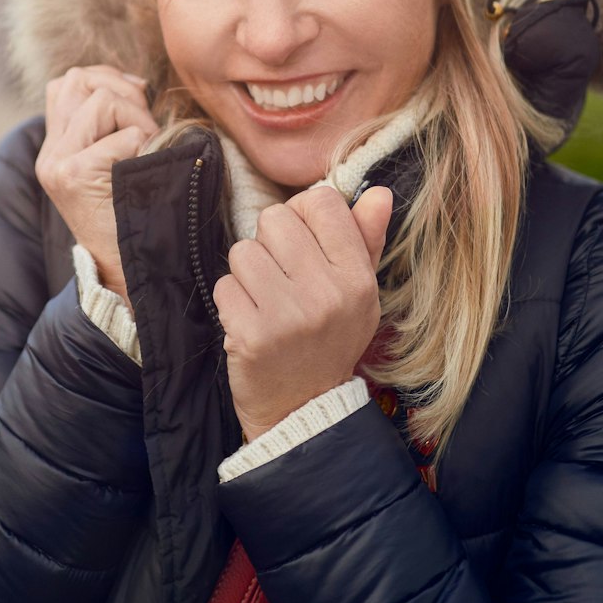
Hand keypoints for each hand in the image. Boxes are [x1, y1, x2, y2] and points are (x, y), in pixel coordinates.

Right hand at [35, 65, 158, 298]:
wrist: (126, 268)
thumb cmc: (131, 213)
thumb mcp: (112, 164)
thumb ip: (107, 125)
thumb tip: (133, 82)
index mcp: (54, 148)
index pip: (66, 84)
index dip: (104, 79)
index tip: (135, 101)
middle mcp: (49, 154)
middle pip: (79, 79)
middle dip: (122, 92)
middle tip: (143, 126)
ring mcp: (58, 164)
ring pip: (101, 98)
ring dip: (137, 118)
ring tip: (144, 150)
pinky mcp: (75, 175)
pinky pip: (123, 135)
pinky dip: (142, 144)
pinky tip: (142, 169)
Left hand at [214, 184, 392, 442]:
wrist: (303, 410)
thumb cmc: (330, 341)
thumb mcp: (359, 294)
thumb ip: (365, 240)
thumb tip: (377, 192)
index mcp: (357, 279)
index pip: (322, 202)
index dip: (304, 214)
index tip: (303, 242)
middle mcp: (326, 294)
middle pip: (275, 218)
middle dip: (271, 243)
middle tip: (283, 279)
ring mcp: (287, 316)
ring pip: (243, 250)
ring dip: (248, 274)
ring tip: (267, 302)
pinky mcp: (251, 335)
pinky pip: (224, 286)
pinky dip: (232, 302)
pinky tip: (251, 322)